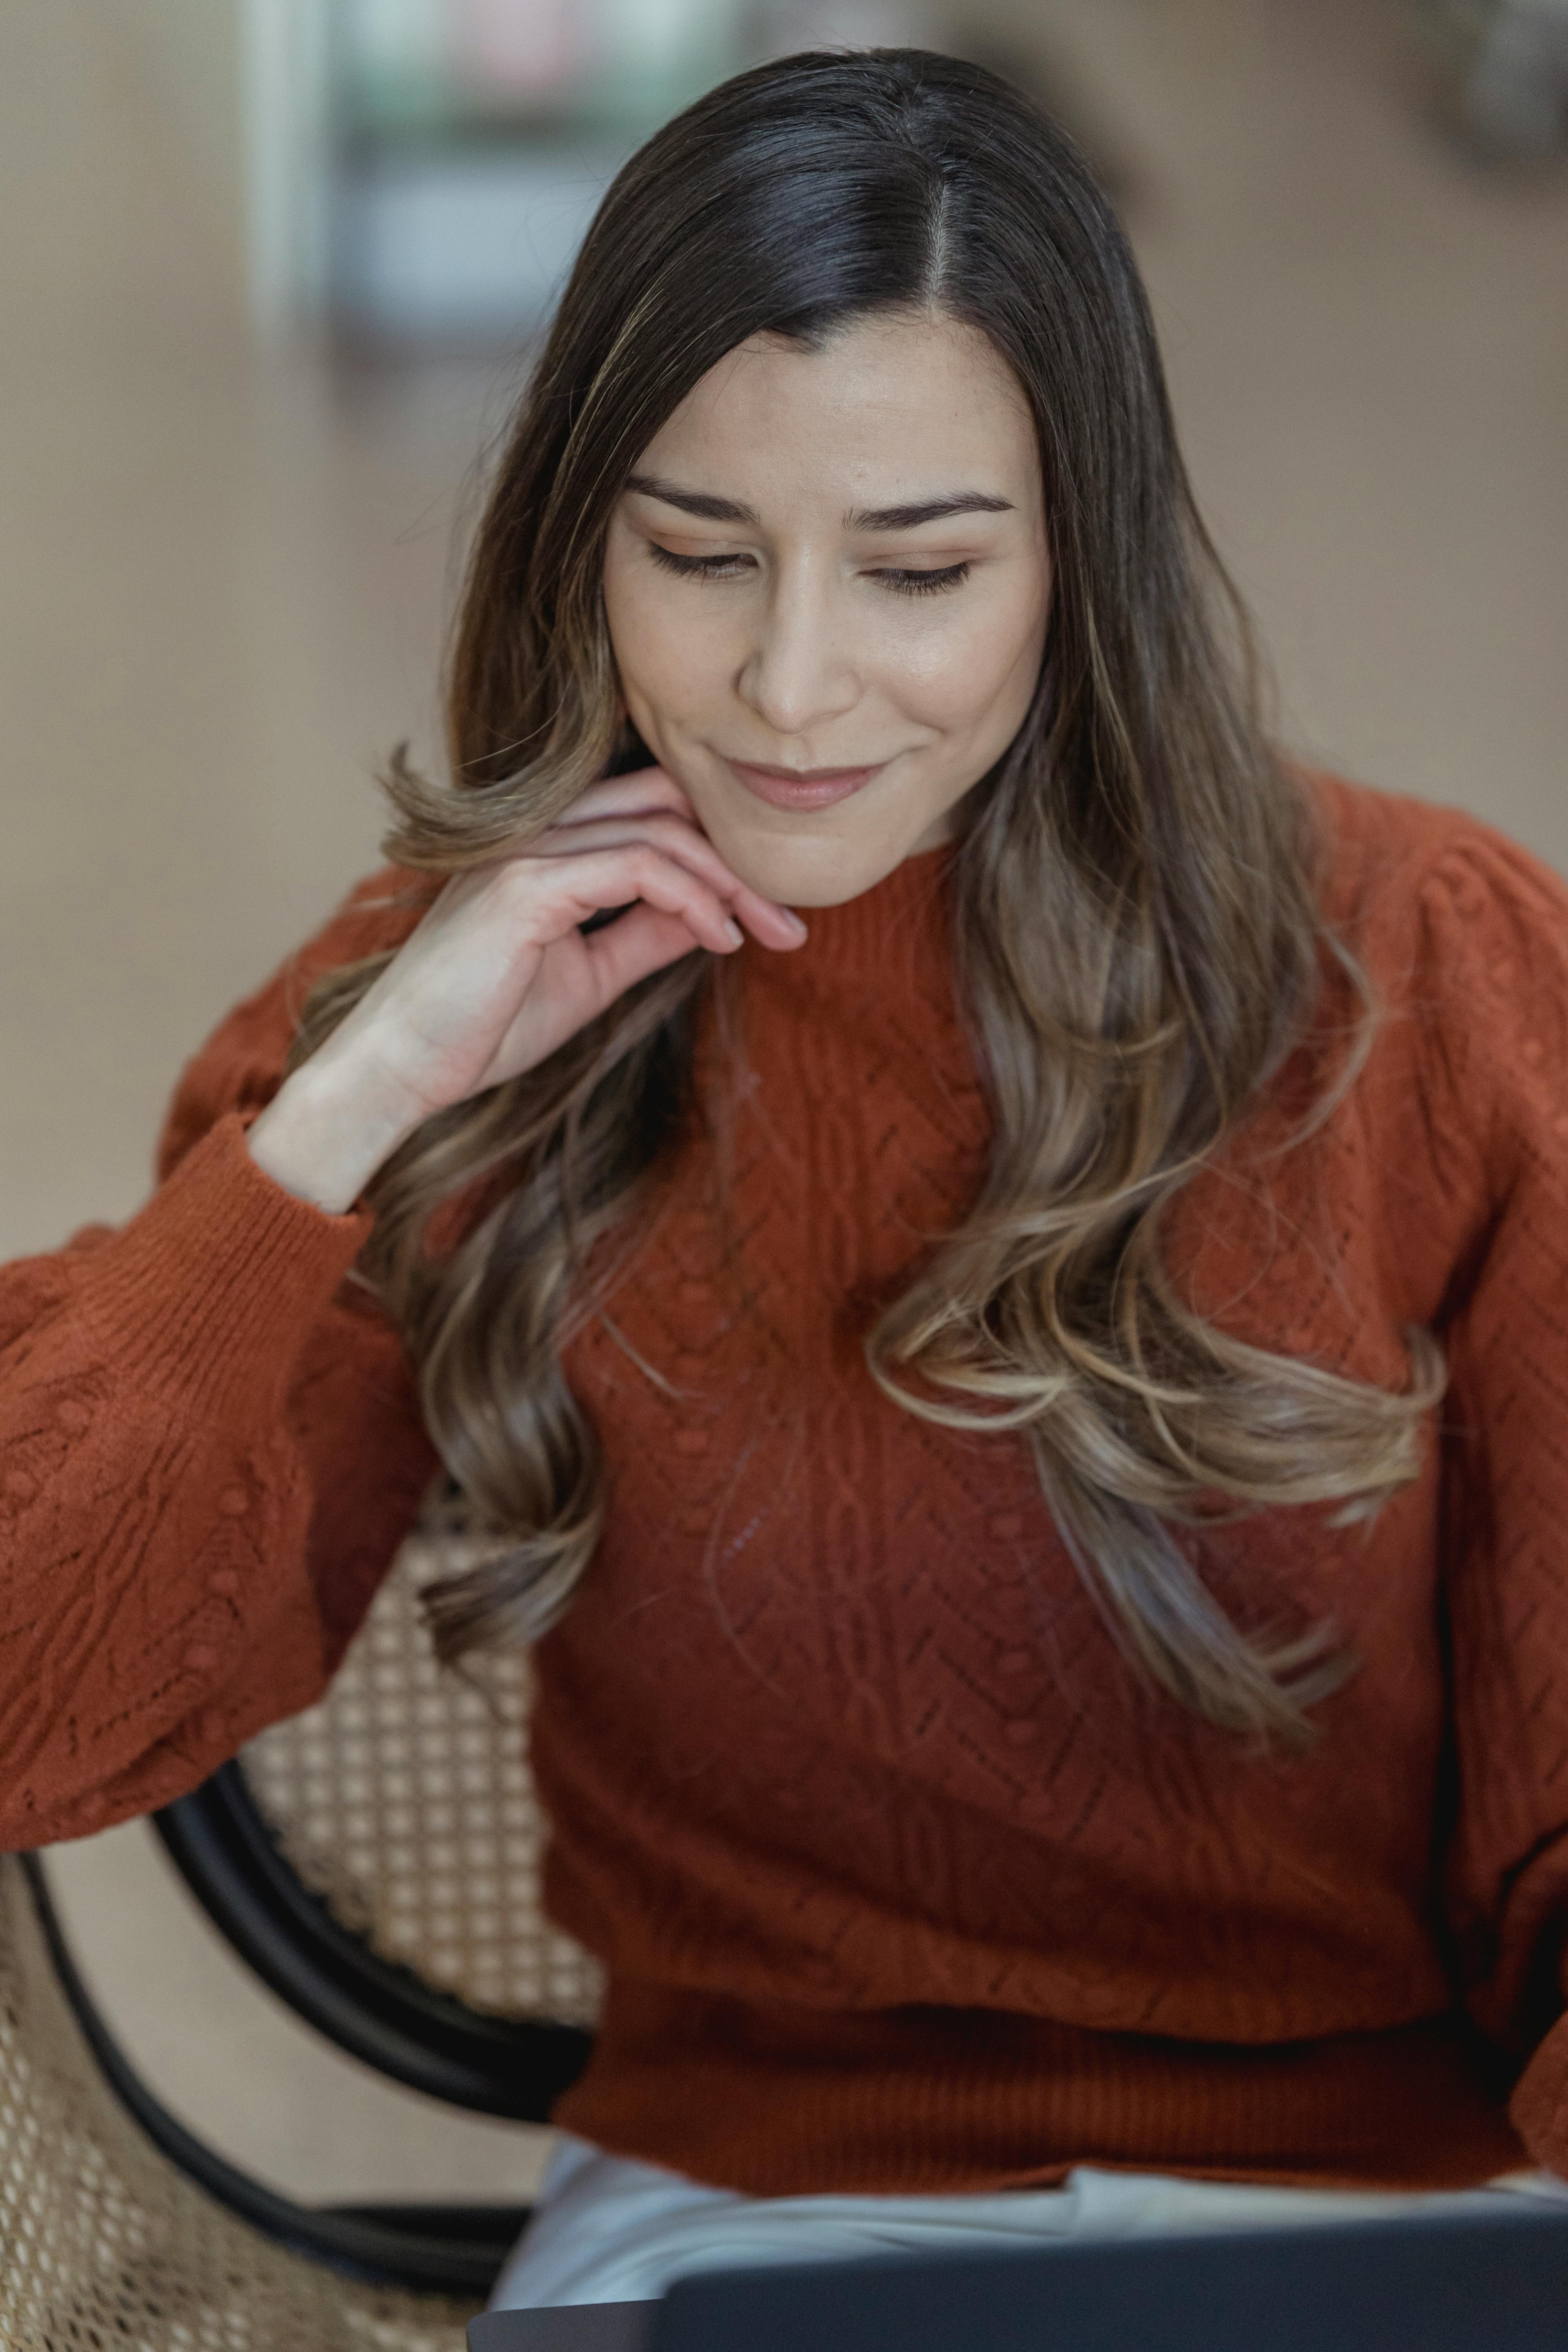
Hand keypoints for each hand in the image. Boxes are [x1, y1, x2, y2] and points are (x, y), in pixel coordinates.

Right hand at [247, 767, 804, 1211]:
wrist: (399, 1068)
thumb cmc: (480, 1027)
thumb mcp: (589, 976)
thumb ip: (646, 935)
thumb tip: (715, 916)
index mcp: (545, 844)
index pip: (652, 808)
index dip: (719, 849)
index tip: (769, 914)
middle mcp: (535, 830)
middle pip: (666, 803)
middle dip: (740, 859)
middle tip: (792, 923)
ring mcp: (527, 851)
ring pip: (661, 832)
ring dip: (730, 883)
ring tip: (769, 934)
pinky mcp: (525, 886)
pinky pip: (638, 867)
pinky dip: (691, 899)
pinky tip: (720, 938)